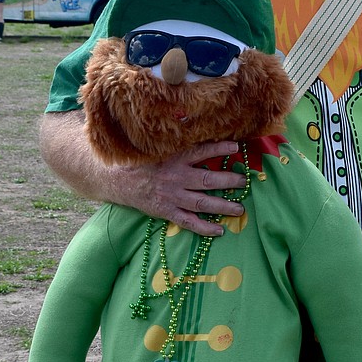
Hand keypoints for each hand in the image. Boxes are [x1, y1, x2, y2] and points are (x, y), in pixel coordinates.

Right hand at [108, 141, 248, 236]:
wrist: (116, 180)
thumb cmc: (140, 161)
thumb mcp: (156, 147)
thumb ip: (176, 143)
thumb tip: (197, 131)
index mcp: (174, 158)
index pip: (201, 151)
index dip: (219, 149)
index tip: (236, 148)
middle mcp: (176, 177)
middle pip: (208, 180)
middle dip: (229, 181)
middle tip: (244, 182)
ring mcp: (172, 196)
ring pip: (203, 202)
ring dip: (223, 206)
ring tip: (240, 209)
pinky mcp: (166, 211)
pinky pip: (188, 222)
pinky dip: (204, 228)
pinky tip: (219, 230)